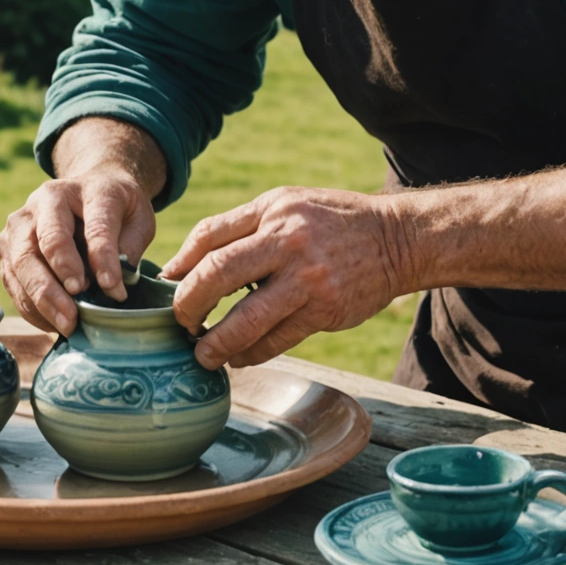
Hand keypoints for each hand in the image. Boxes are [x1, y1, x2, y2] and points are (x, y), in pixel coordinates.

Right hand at [0, 175, 155, 335]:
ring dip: (41, 301)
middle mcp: (44, 200)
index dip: (103, 259)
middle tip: (74, 316)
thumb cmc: (114, 209)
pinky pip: (12, 280)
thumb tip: (113, 283)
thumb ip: (130, 245)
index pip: (94, 226)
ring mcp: (20, 223)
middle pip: (43, 244)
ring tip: (66, 325)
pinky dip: (31, 306)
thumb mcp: (137, 218)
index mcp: (84, 188)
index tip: (114, 290)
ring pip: (20, 265)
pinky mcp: (7, 246)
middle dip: (56, 285)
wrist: (86, 191)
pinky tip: (52, 322)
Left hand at [160, 187, 411, 369]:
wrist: (397, 239)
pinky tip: (238, 358)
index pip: (209, 235)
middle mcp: (286, 240)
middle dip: (188, 304)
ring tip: (203, 355)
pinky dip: (250, 353)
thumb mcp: (288, 206)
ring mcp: (306, 278)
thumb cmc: (332, 221)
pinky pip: (276, 340)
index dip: (180, 264)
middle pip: (216, 274)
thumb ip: (241, 228)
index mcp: (272, 210)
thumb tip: (185, 265)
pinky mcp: (324, 310)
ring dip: (216, 342)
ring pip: (245, 319)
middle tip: (180, 322)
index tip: (168, 286)